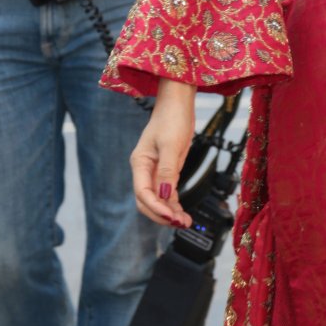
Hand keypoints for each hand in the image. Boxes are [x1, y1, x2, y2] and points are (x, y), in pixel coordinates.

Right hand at [130, 79, 195, 226]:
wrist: (178, 102)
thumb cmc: (172, 119)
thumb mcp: (171, 144)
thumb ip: (167, 171)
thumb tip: (165, 195)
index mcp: (139, 163)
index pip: (143, 193)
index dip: (156, 207)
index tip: (172, 217)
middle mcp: (144, 169)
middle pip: (147, 201)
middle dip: (162, 214)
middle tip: (180, 223)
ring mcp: (155, 170)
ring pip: (158, 199)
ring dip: (170, 213)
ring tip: (186, 223)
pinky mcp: (166, 169)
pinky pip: (167, 193)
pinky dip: (174, 204)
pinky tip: (183, 214)